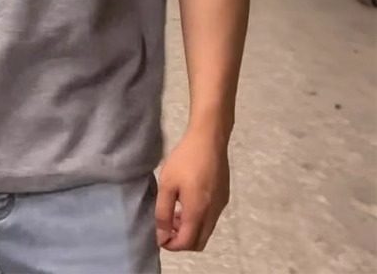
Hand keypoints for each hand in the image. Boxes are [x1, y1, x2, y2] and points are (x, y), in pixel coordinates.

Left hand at [154, 127, 229, 251]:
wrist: (209, 138)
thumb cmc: (185, 159)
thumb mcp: (167, 183)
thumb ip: (163, 212)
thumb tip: (161, 236)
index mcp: (198, 212)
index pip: (186, 243)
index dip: (171, 245)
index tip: (159, 235)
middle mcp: (213, 213)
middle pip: (199, 241)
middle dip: (181, 240)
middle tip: (166, 225)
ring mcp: (221, 205)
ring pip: (206, 230)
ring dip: (190, 229)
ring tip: (174, 212)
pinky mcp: (224, 196)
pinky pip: (211, 218)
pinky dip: (198, 219)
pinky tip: (186, 201)